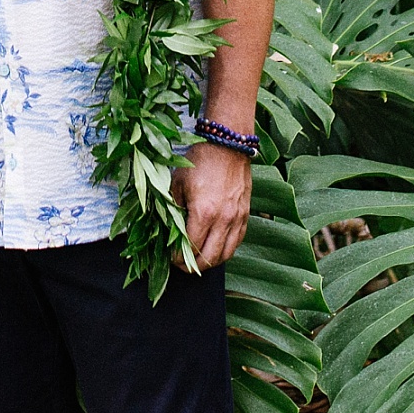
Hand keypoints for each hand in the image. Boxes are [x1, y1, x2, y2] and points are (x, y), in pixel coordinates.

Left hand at [174, 143, 251, 270]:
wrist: (228, 145)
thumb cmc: (200, 160)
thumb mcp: (178, 182)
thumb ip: (173, 208)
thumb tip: (167, 229)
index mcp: (203, 213)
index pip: (190, 248)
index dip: (178, 258)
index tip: (170, 258)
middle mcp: (223, 220)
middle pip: (209, 258)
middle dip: (193, 266)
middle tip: (181, 265)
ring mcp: (237, 219)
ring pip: (225, 255)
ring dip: (210, 262)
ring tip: (197, 261)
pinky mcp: (246, 216)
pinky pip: (236, 243)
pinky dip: (225, 251)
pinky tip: (214, 249)